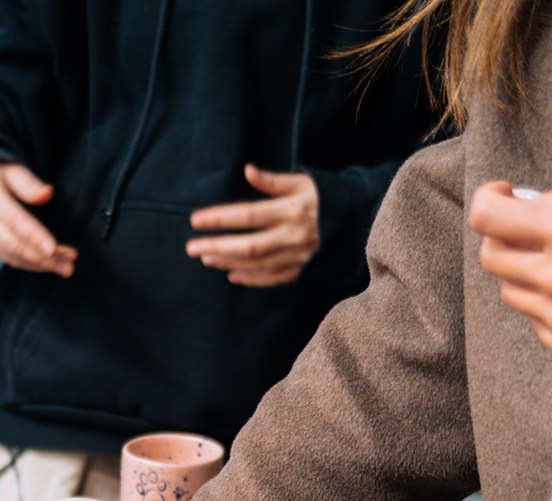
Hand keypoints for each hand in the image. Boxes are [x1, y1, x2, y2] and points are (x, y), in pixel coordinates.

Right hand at [0, 163, 77, 276]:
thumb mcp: (12, 169)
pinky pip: (7, 259)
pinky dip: (29, 265)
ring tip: (65, 267)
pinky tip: (48, 265)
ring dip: (40, 264)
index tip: (54, 248)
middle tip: (69, 264)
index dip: (34, 235)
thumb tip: (47, 194)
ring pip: (11, 256)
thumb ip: (28, 182)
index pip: (13, 220)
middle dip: (43, 257)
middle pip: (13, 244)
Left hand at [187, 165, 319, 286]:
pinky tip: (231, 275)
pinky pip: (273, 279)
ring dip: (229, 262)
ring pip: (258, 264)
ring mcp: (299, 256)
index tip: (196, 220)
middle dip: (217, 247)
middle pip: (249, 246)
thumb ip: (274, 181)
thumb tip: (248, 171)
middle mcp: (294, 236)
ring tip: (206, 258)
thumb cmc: (327, 197)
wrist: (359, 222)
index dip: (221, 218)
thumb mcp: (305, 182)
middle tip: (191, 248)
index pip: (249, 215)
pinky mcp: (304, 269)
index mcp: (292, 210)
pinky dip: (252, 279)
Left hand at [468, 181, 551, 375]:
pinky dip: (551, 309)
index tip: (502, 198)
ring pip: (512, 292)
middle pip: (492, 256)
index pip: (488, 216)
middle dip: (508, 240)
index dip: (489, 202)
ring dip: (530, 276)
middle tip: (536, 233)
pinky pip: (538, 323)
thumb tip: (525, 204)